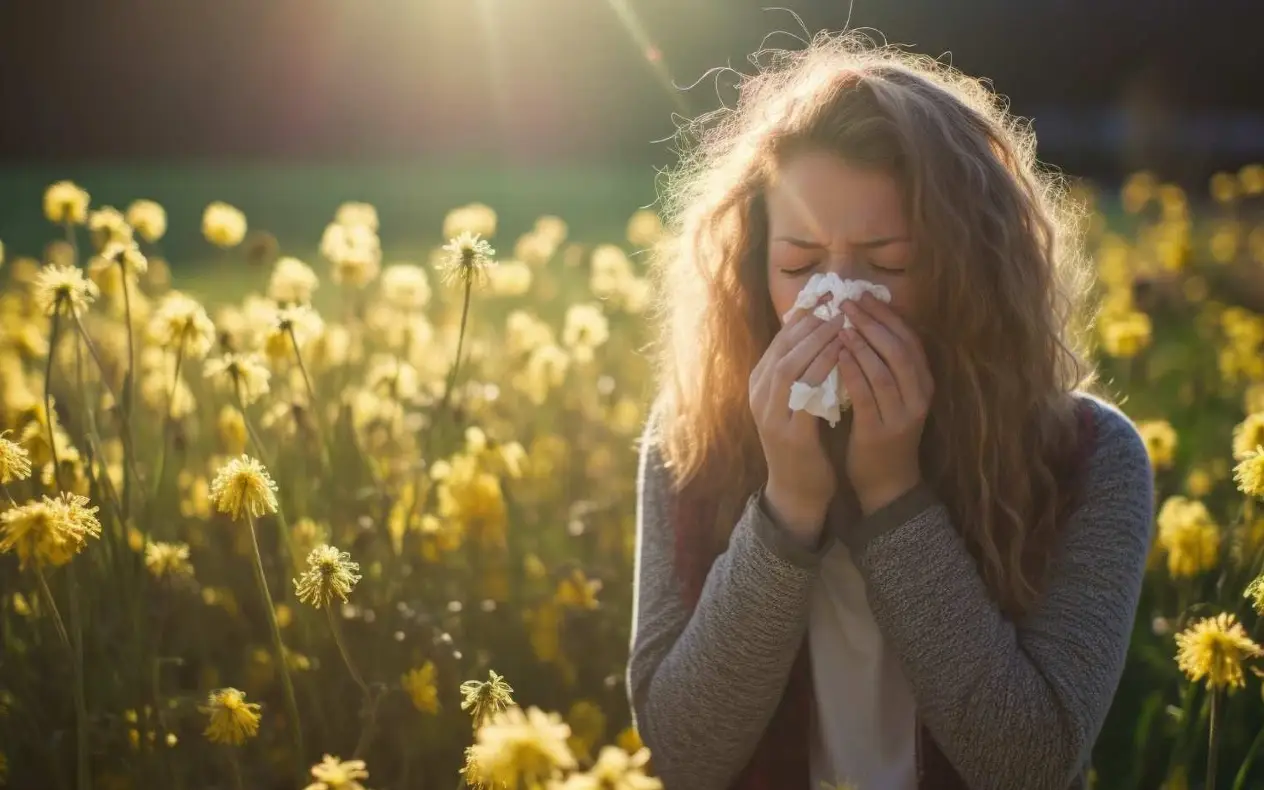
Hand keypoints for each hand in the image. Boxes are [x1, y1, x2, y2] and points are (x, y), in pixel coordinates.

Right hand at [749, 294, 849, 543]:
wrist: (796, 490)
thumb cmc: (801, 442)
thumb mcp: (795, 401)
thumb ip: (801, 370)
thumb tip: (820, 331)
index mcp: (760, 384)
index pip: (779, 341)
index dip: (803, 317)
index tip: (828, 297)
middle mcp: (760, 396)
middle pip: (782, 348)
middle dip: (811, 323)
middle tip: (838, 303)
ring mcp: (771, 415)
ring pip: (790, 366)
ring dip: (817, 342)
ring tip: (842, 322)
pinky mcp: (790, 433)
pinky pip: (806, 394)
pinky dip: (824, 370)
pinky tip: (843, 356)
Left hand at [838, 294, 934, 514]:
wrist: (886, 483)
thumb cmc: (883, 431)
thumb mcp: (892, 395)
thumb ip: (883, 364)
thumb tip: (862, 322)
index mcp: (922, 383)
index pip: (909, 339)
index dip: (887, 315)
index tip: (864, 295)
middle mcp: (918, 396)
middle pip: (899, 349)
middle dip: (873, 322)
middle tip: (848, 302)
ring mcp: (902, 415)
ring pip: (884, 370)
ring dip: (862, 343)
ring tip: (841, 323)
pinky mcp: (880, 432)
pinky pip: (867, 396)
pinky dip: (853, 372)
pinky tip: (837, 355)